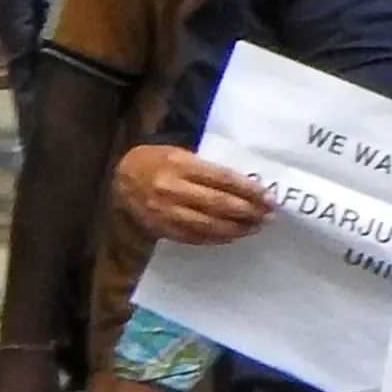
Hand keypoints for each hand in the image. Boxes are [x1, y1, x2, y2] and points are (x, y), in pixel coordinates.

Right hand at [114, 144, 270, 245]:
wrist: (122, 177)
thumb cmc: (160, 161)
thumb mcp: (183, 154)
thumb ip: (210, 169)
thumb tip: (248, 188)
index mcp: (180, 164)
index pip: (223, 180)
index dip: (249, 191)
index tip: (269, 198)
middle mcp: (171, 188)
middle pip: (219, 204)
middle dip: (248, 212)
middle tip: (268, 216)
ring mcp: (165, 211)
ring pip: (208, 224)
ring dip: (237, 228)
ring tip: (255, 227)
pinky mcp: (161, 227)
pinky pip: (194, 236)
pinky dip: (216, 238)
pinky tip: (232, 235)